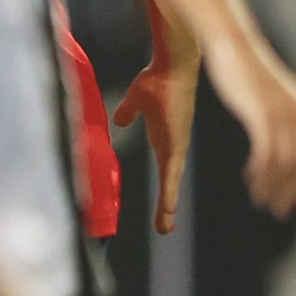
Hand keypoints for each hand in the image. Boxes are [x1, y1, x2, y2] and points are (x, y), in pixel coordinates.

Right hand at [110, 38, 203, 233]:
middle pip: (170, 184)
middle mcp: (173, 146)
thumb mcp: (136, 100)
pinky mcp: (175, 143)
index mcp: (165, 139)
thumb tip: (120, 122)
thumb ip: (128, 113)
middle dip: (166, 207)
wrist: (172, 66)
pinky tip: (169, 208)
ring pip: (172, 184)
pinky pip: (171, 173)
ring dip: (168, 206)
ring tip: (165, 227)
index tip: (164, 210)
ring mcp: (176, 146)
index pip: (165, 171)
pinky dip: (170, 192)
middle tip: (164, 229)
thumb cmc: (157, 78)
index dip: (165, 191)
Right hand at [202, 26, 295, 217]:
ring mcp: (283, 114)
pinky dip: (261, 172)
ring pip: (287, 163)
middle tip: (282, 212)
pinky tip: (250, 180)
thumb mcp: (276, 98)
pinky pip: (266, 153)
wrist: (233, 46)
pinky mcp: (262, 114)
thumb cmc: (249, 72)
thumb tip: (288, 145)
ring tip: (261, 202)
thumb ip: (287, 119)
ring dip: (274, 187)